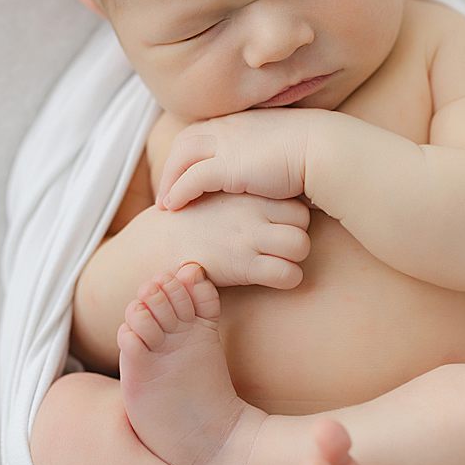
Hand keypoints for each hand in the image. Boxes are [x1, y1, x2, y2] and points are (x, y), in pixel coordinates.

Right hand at [154, 192, 312, 289]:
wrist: (160, 243)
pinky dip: (288, 278)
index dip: (294, 218)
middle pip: (304, 222)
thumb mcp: (219, 193)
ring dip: (295, 258)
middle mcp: (252, 214)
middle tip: (282, 245)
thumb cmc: (196, 221)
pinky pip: (288, 274)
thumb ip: (248, 192)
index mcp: (249, 195)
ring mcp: (249, 239)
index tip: (281, 227)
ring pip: (301, 246)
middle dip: (298, 235)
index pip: (296, 203)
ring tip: (279, 261)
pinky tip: (273, 277)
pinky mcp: (244, 266)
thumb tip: (278, 186)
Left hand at [157, 109, 320, 210]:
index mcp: (243, 121)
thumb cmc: (316, 152)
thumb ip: (271, 151)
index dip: (191, 152)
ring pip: (181, 158)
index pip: (205, 131)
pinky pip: (190, 179)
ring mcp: (225, 144)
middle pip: (186, 142)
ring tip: (168, 203)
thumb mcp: (288, 145)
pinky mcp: (226, 166)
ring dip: (169, 180)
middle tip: (168, 189)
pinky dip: (178, 192)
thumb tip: (273, 163)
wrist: (325, 150)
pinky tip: (175, 207)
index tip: (187, 172)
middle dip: (172, 165)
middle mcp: (229, 127)